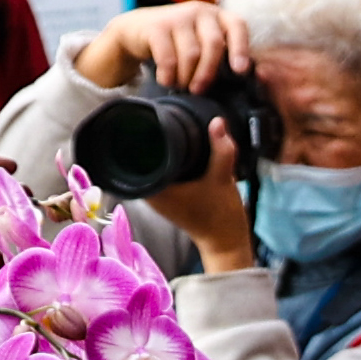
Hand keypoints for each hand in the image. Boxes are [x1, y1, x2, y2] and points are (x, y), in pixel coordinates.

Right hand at [78, 1, 250, 90]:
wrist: (137, 30)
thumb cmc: (178, 43)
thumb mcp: (201, 42)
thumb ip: (220, 53)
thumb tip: (239, 80)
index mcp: (218, 16)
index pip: (238, 26)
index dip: (241, 48)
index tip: (240, 71)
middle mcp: (200, 11)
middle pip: (214, 45)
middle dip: (209, 72)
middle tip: (200, 90)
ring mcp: (178, 16)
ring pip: (191, 54)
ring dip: (187, 77)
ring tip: (181, 86)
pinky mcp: (157, 26)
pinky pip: (168, 58)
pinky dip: (169, 75)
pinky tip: (166, 81)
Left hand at [139, 118, 255, 273]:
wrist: (227, 242)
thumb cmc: (220, 217)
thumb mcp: (223, 179)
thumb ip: (221, 150)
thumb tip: (217, 122)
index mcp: (153, 188)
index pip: (133, 155)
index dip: (140, 134)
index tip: (147, 117)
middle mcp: (149, 192)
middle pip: (139, 157)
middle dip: (150, 138)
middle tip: (160, 118)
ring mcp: (157, 195)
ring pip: (150, 164)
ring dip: (159, 149)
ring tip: (167, 128)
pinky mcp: (167, 196)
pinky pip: (160, 171)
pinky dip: (167, 160)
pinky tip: (178, 149)